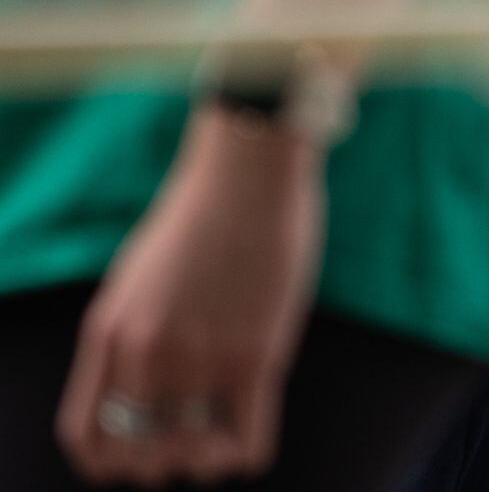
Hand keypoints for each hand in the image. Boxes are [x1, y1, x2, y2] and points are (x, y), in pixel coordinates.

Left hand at [57, 109, 324, 484]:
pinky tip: (252, 436)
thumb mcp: (139, 278)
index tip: (142, 452)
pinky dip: (245, 456)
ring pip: (193, 458)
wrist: (249, 172)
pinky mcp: (255, 356)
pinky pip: (246, 445)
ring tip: (224, 439)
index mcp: (108, 334)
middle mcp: (145, 355)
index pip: (87, 435)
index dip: (111, 462)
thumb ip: (132, 333)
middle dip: (165, 462)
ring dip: (207, 461)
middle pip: (140, 456)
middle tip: (192, 442)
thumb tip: (145, 386)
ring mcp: (199, 359)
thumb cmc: (203, 214)